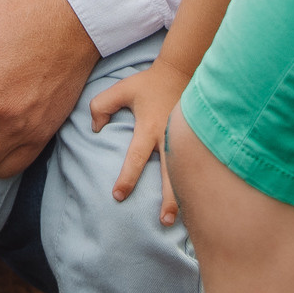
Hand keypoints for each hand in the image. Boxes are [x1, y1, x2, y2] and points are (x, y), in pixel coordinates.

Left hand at [90, 61, 186, 225]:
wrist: (182, 71)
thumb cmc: (149, 83)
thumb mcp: (120, 90)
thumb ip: (100, 106)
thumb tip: (96, 129)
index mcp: (149, 128)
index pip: (136, 159)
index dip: (127, 178)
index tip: (118, 196)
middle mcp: (168, 138)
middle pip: (169, 175)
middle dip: (168, 200)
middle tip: (163, 221)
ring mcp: (185, 140)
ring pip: (185, 174)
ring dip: (184, 197)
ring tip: (182, 218)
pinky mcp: (195, 139)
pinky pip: (195, 165)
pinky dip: (194, 184)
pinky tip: (197, 202)